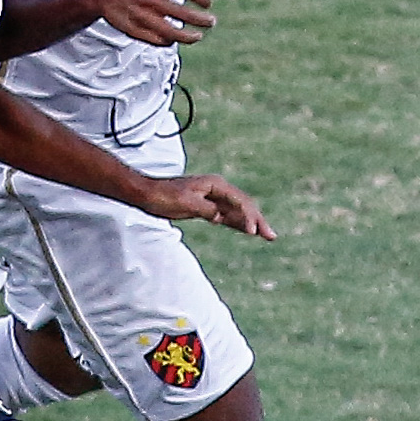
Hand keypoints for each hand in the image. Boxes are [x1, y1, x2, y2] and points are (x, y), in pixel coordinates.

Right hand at [83, 0, 214, 46]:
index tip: (207, 4)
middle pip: (184, 14)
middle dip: (202, 20)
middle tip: (210, 22)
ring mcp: (143, 16)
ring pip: (172, 32)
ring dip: (189, 37)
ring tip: (198, 36)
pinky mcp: (134, 29)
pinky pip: (156, 40)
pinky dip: (168, 41)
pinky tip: (174, 38)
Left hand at [138, 174, 275, 239]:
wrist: (147, 194)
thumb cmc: (165, 197)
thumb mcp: (186, 204)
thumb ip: (206, 210)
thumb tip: (221, 217)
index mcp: (215, 184)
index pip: (239, 201)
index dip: (248, 217)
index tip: (253, 232)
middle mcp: (217, 188)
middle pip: (244, 205)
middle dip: (258, 220)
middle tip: (272, 236)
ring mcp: (213, 197)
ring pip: (238, 211)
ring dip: (251, 222)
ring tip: (267, 235)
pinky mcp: (207, 206)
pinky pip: (227, 215)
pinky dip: (238, 223)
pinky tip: (247, 231)